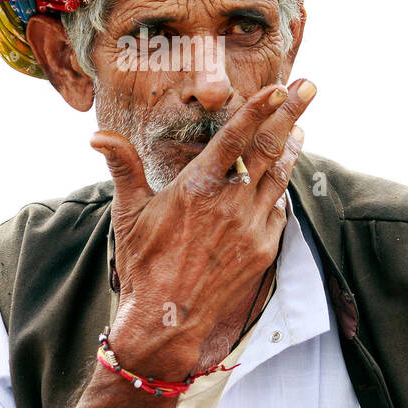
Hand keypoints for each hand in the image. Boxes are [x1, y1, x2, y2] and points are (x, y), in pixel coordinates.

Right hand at [89, 78, 315, 378]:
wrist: (167, 320)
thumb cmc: (143, 264)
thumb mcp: (128, 213)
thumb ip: (123, 166)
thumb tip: (97, 136)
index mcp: (199, 186)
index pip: (236, 136)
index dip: (260, 108)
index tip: (281, 87)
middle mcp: (231, 202)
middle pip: (270, 147)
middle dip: (291, 114)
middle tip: (310, 87)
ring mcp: (252, 226)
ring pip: (279, 176)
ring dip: (292, 148)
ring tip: (302, 126)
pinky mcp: (263, 250)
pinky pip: (277, 211)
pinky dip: (279, 191)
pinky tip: (280, 180)